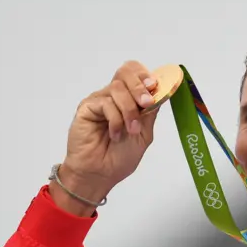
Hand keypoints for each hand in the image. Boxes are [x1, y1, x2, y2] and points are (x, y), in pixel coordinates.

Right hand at [56, 61, 159, 207]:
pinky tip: (115, 134)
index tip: (155, 87)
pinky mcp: (87, 107)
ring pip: (118, 88)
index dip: (145, 76)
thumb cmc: (119, 158)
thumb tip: (159, 91)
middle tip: (145, 103)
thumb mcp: (144, 133)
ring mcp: (99, 100)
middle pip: (126, 71)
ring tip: (131, 130)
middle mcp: (114, 96)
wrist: (100, 174)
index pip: (136, 73)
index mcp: (129, 99)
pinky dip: (115, 119)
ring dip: (129, 110)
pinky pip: (105, 102)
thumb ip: (150, 112)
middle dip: (139, 86)